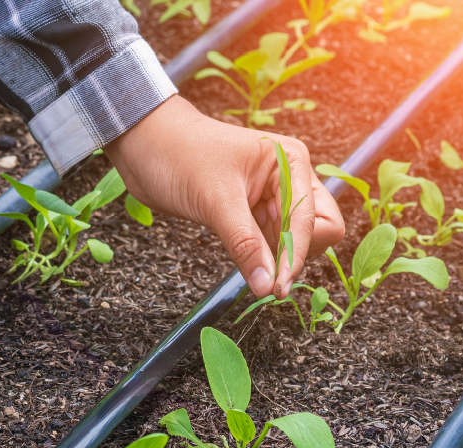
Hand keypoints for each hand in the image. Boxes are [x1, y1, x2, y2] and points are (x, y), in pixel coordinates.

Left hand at [103, 95, 343, 298]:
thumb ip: (245, 244)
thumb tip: (267, 286)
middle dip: (296, 255)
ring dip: (279, 260)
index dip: (296, 255)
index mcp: (291, 163)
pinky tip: (249, 267)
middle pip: (318, 230)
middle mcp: (288, 179)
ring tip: (255, 272)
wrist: (144, 144)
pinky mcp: (250, 213)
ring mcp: (271, 197)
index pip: (315, 220)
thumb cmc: (179, 156)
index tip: (276, 287)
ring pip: (294, 241)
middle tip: (268, 278)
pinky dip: (263, 258)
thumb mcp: (215, 201)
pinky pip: (271, 243)